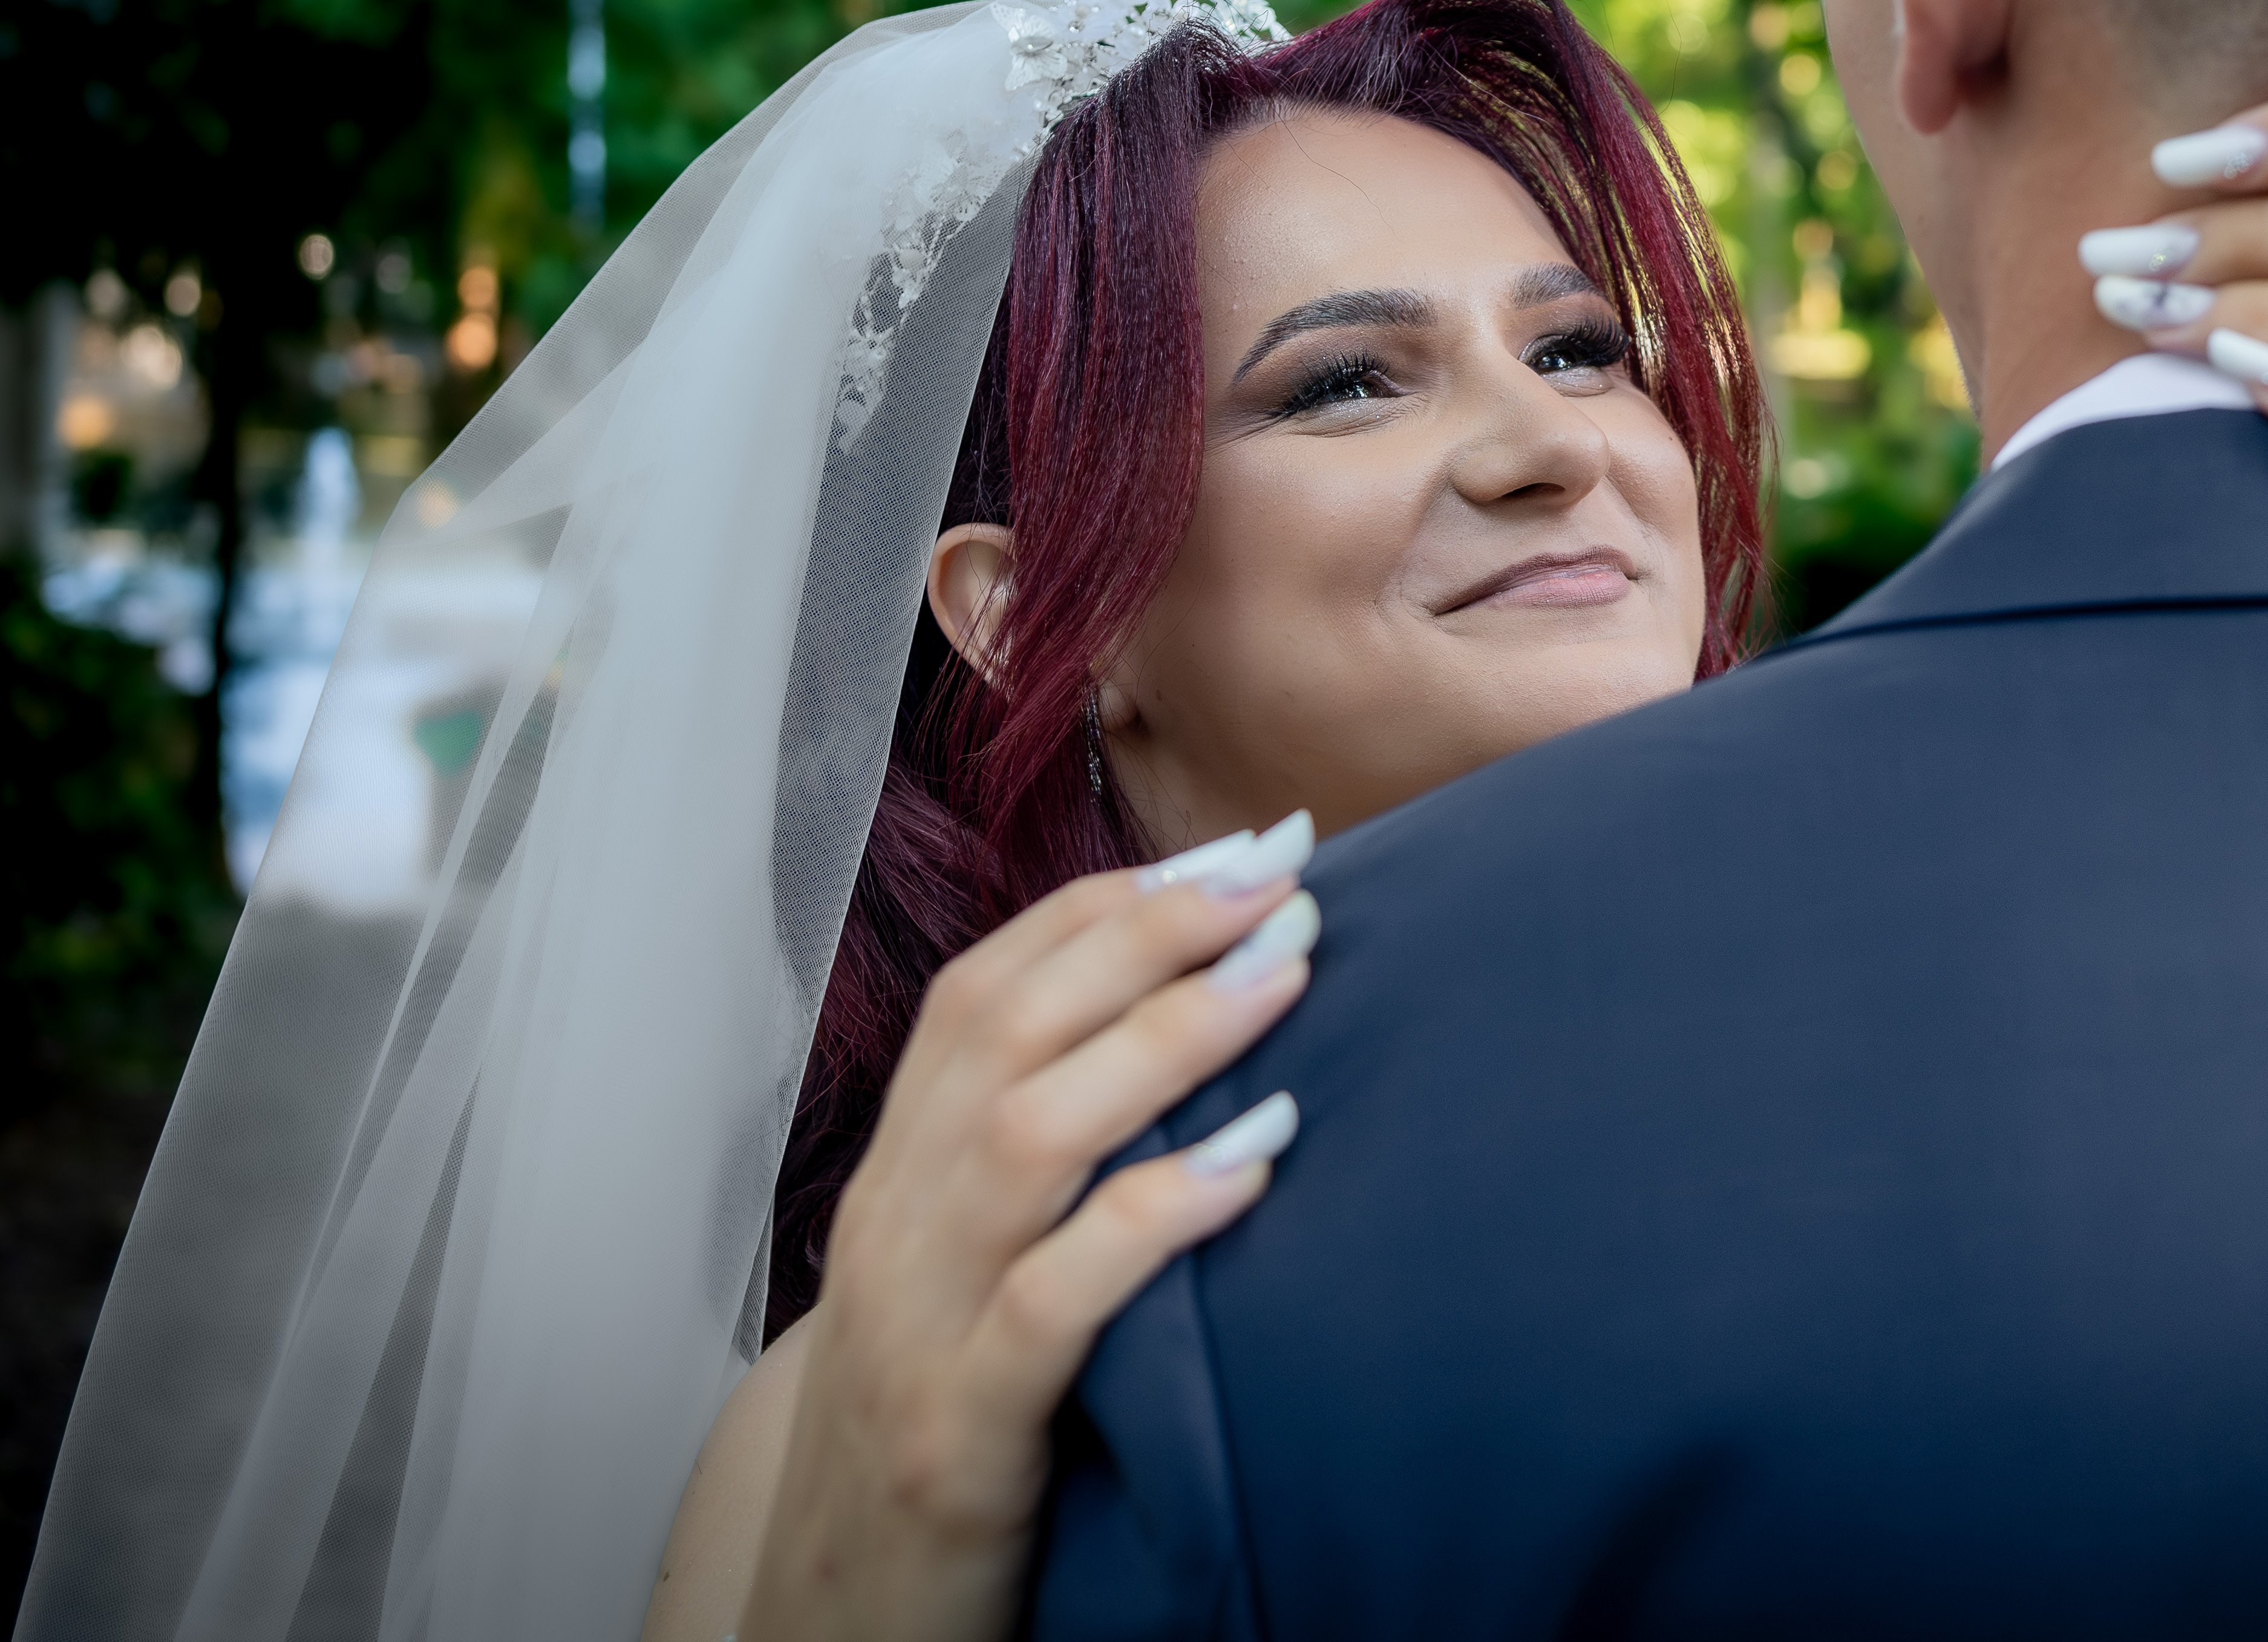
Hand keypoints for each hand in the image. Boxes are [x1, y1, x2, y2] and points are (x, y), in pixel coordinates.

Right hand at [742, 817, 1321, 1641]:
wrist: (830, 1614)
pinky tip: (1255, 1161)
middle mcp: (895, 1225)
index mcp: (899, 1172)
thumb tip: (1182, 1026)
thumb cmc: (940, 1411)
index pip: (988, 993)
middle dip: (1150, 940)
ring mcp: (919, 1326)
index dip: (1108, 910)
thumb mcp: (968, 1267)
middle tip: (1284, 876)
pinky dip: (1156, 1217)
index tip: (1237, 849)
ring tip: (1288, 974)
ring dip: (1166, 1042)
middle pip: (1010, 1035)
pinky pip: (1056, 1302)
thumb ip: (1043, 1157)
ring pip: (1028, 1137)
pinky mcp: (963, 1432)